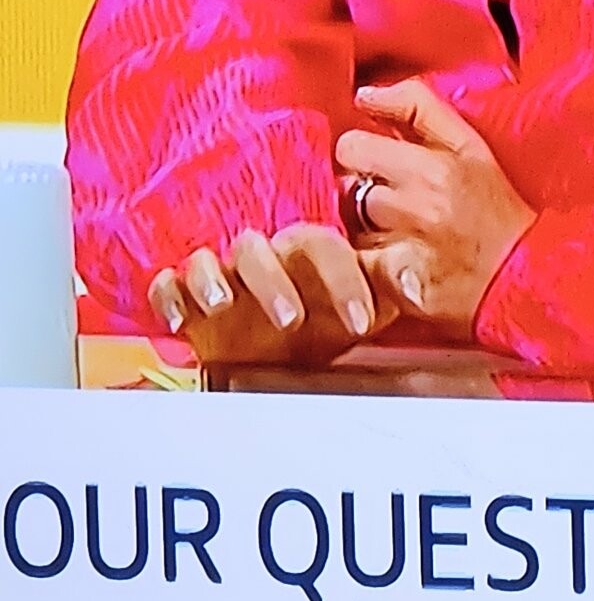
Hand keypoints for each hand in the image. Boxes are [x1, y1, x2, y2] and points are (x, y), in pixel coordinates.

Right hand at [147, 223, 394, 365]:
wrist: (272, 353)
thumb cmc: (322, 321)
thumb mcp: (359, 310)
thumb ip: (387, 291)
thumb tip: (419, 285)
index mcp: (305, 251)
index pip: (322, 247)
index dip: (341, 280)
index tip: (359, 322)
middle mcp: (262, 255)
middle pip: (260, 249)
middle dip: (274, 282)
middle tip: (292, 320)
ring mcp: (220, 273)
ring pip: (209, 260)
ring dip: (213, 278)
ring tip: (222, 303)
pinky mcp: (185, 295)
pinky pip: (168, 284)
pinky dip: (169, 295)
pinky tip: (177, 316)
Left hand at [335, 78, 537, 341]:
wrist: (521, 278)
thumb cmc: (496, 211)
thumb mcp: (471, 146)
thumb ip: (418, 109)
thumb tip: (366, 94)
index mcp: (441, 161)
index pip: (356, 143)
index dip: (361, 151)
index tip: (376, 160)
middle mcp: (422, 200)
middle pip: (348, 175)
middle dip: (359, 185)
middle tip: (386, 201)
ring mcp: (406, 244)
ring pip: (347, 219)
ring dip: (362, 225)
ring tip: (395, 235)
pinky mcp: (393, 284)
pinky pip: (351, 261)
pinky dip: (361, 262)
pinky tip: (387, 264)